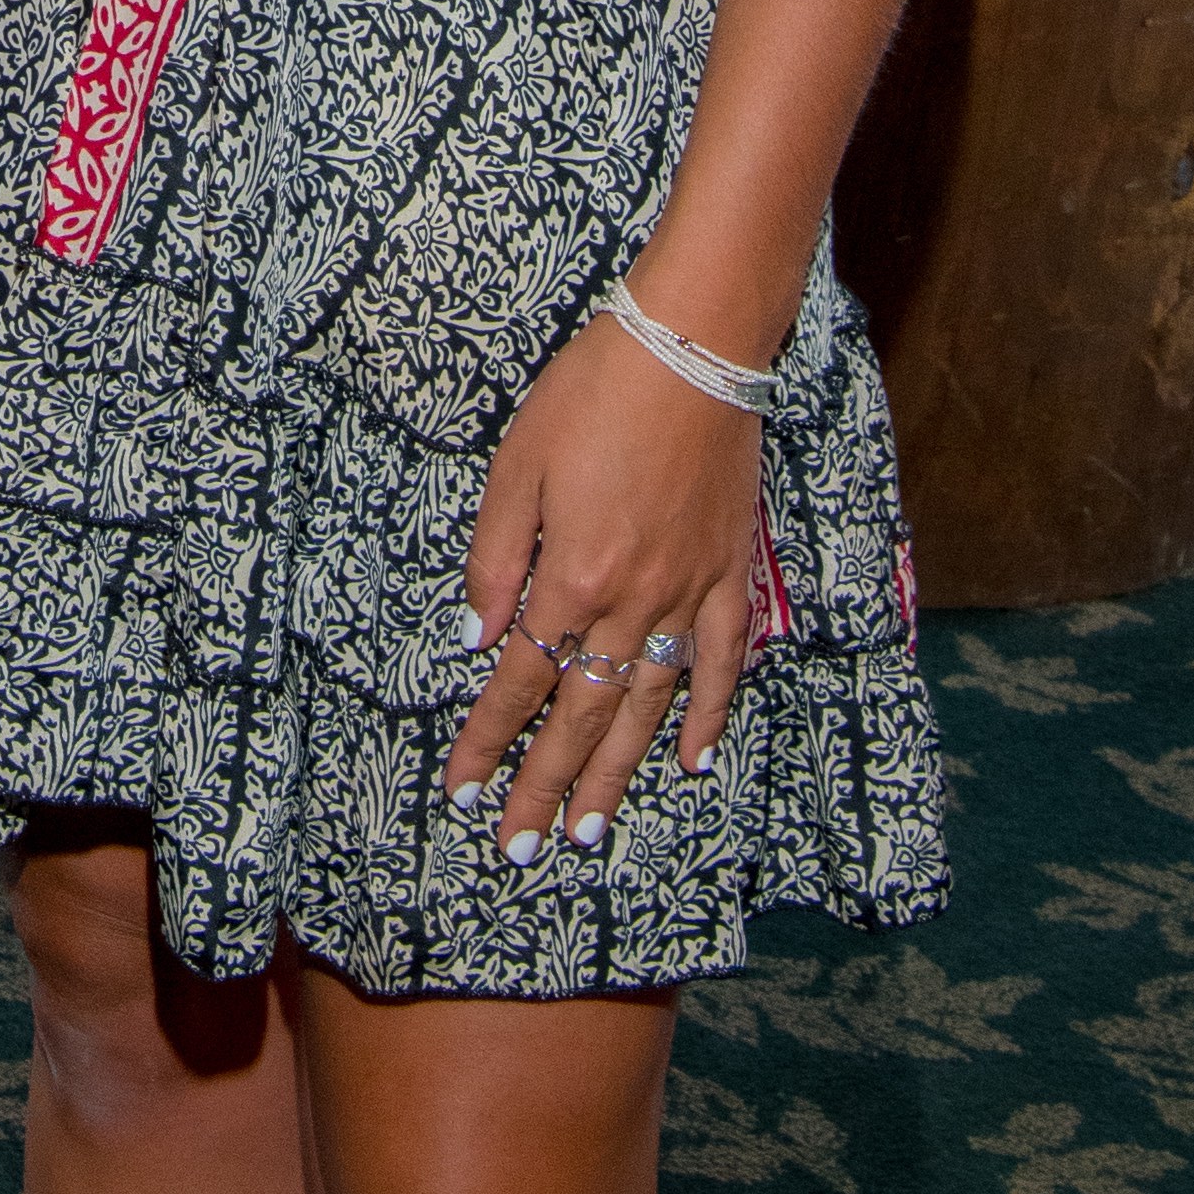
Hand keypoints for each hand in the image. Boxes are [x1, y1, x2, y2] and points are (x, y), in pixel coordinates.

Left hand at [444, 308, 761, 854]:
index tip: (462, 791)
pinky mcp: (731, 575)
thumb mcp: (517, 464)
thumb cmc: (594, 392)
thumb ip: (494, 557)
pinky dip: (706, 717)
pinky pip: (719, 664)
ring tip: (588, 831)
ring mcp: (688, 595)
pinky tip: (690, 762)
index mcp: (570, 576)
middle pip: (579, 715)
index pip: (518, 680)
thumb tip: (479, 637)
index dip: (487, 740)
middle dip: (543, 786)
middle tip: (517, 849)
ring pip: (645, 707)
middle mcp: (631, 602)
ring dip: (614, 774)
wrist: (694, 344)